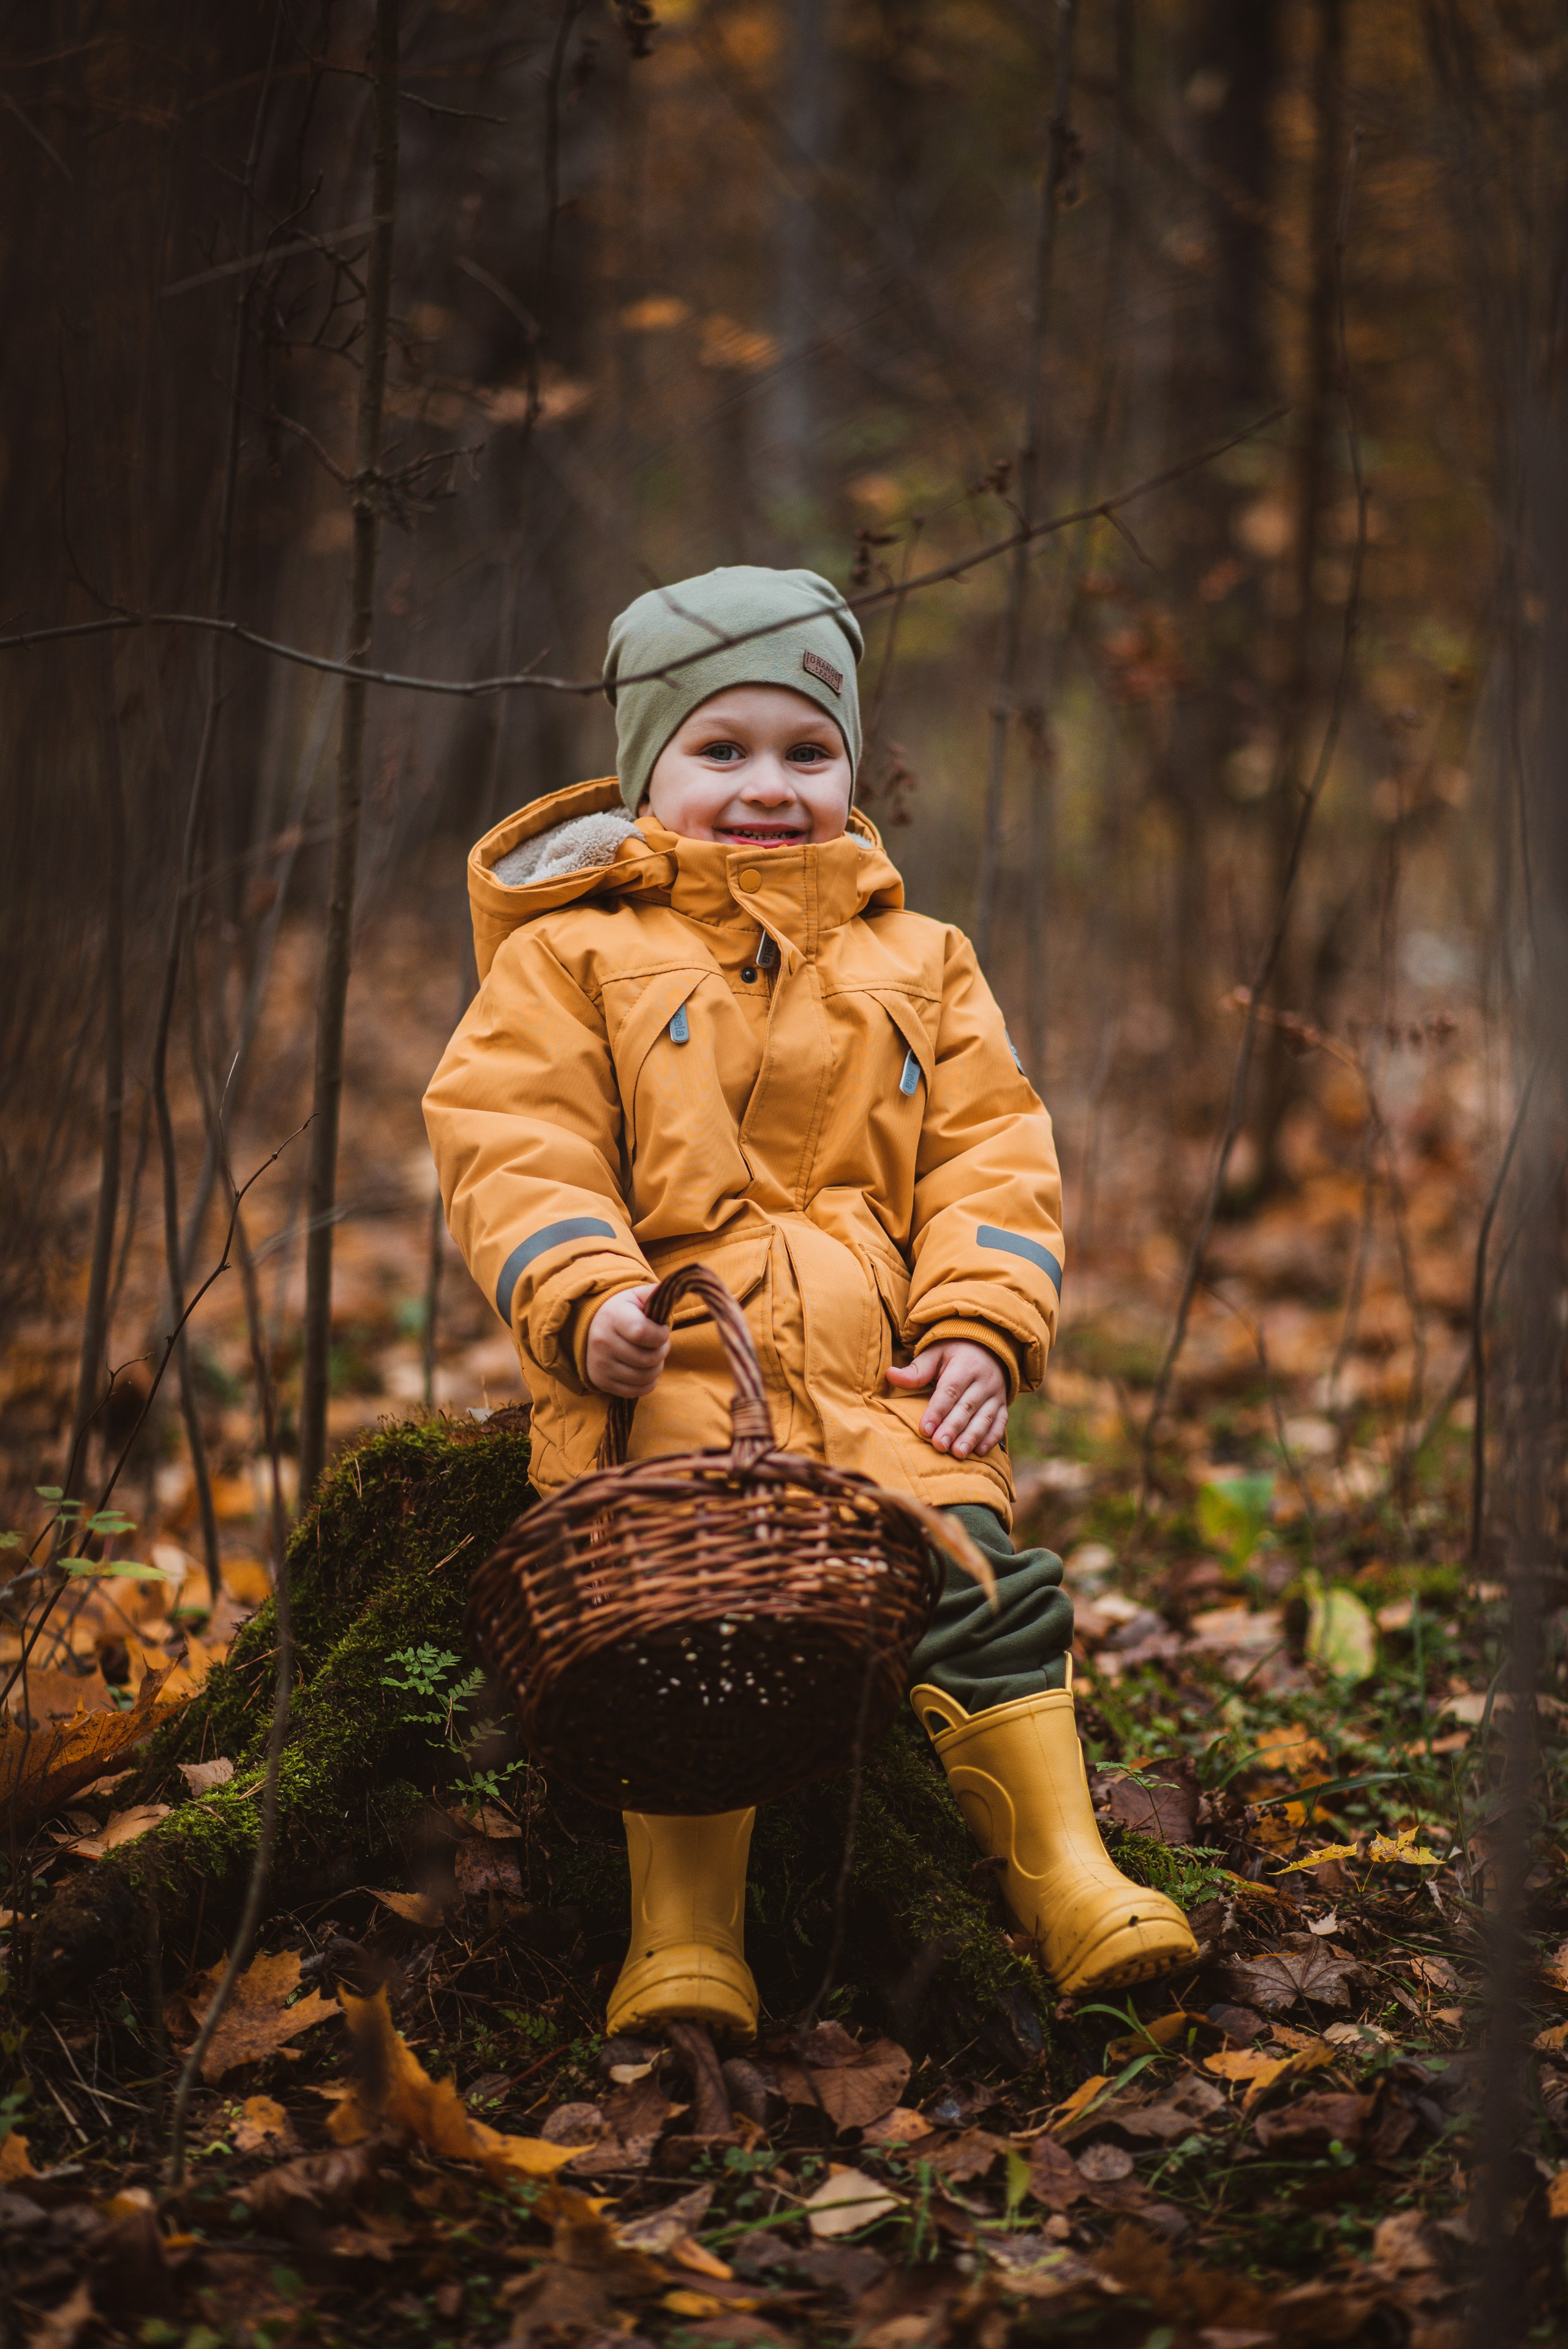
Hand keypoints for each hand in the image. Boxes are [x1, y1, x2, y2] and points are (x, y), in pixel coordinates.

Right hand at [585, 1285, 670, 1397]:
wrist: (594, 1326)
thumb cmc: (625, 1311)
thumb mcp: (638, 1296)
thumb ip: (656, 1293)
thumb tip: (674, 1291)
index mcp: (613, 1316)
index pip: (642, 1333)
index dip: (660, 1335)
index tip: (662, 1330)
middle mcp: (602, 1341)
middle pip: (647, 1358)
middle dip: (662, 1351)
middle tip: (659, 1344)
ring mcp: (600, 1364)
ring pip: (644, 1376)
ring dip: (657, 1367)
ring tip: (653, 1356)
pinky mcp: (601, 1381)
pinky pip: (636, 1391)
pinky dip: (648, 1382)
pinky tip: (646, 1369)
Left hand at [886, 1339, 1008, 1457]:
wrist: (989, 1346)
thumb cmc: (954, 1352)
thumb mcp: (935, 1353)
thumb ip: (916, 1369)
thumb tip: (890, 1375)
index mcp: (965, 1365)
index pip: (950, 1390)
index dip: (937, 1410)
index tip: (925, 1429)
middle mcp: (984, 1380)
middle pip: (966, 1407)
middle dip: (952, 1428)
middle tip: (939, 1446)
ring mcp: (996, 1394)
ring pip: (985, 1418)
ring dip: (971, 1437)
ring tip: (957, 1453)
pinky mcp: (1002, 1405)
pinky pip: (1000, 1423)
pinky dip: (991, 1438)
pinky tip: (979, 1452)